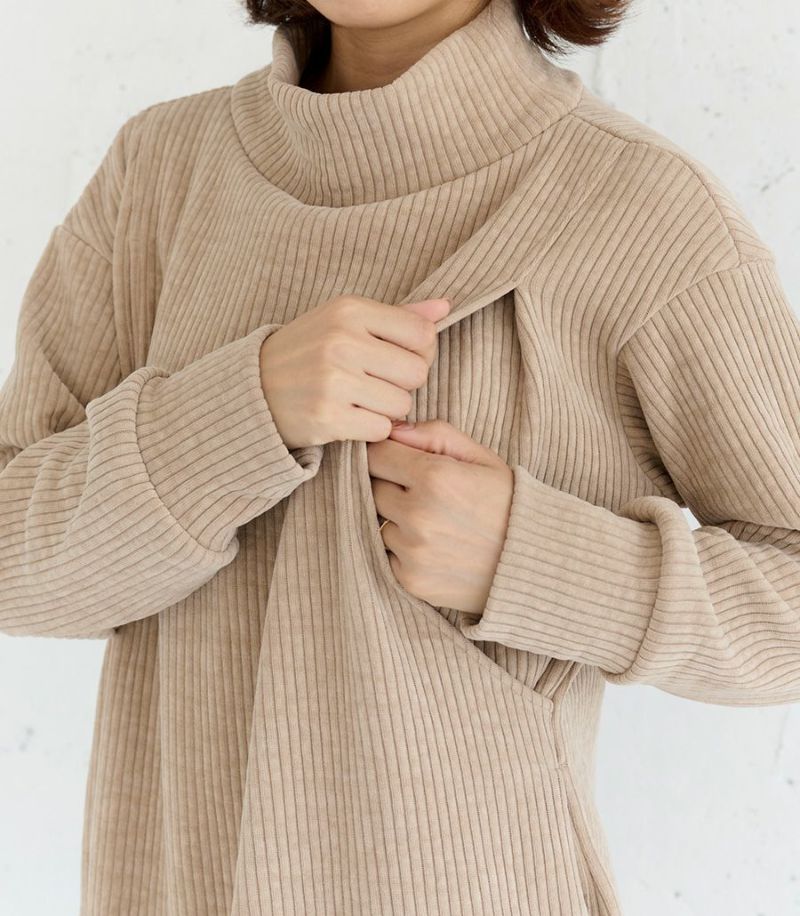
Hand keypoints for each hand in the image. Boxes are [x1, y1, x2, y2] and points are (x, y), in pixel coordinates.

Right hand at [259, 295, 451, 448]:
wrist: (252, 391)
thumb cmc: (307, 353)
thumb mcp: (344, 321)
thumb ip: (398, 316)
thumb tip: (445, 307)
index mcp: (349, 309)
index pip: (423, 334)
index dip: (417, 353)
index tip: (393, 359)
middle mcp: (342, 341)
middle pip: (417, 373)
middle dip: (401, 384)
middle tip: (373, 385)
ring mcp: (334, 380)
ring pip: (402, 404)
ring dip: (386, 410)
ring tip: (357, 402)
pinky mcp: (327, 417)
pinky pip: (381, 429)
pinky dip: (370, 430)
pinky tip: (348, 419)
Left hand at [366, 418, 513, 613]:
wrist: (532, 564)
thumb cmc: (507, 503)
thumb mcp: (481, 458)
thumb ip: (434, 435)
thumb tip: (391, 429)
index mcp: (434, 476)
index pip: (376, 453)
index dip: (385, 452)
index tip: (398, 458)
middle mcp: (418, 515)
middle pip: (371, 487)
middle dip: (390, 484)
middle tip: (421, 491)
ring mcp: (412, 551)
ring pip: (378, 521)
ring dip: (395, 518)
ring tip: (433, 521)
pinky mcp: (410, 580)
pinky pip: (386, 553)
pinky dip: (401, 548)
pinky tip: (432, 545)